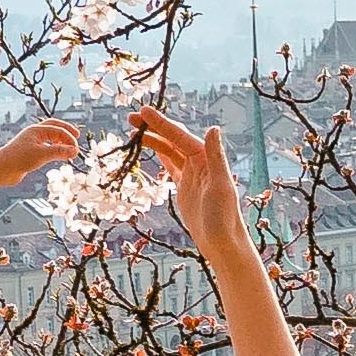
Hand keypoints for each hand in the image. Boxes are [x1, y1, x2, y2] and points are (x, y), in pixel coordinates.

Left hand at [0, 113, 88, 183]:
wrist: (2, 169)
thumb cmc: (19, 159)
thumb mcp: (42, 154)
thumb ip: (60, 152)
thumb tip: (75, 151)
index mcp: (36, 130)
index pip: (58, 129)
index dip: (69, 137)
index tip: (76, 149)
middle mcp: (35, 134)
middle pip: (54, 128)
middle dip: (66, 131)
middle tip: (77, 136)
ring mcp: (32, 143)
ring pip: (51, 138)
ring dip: (61, 142)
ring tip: (69, 149)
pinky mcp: (31, 153)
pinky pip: (47, 148)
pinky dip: (55, 150)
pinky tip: (59, 157)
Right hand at [133, 103, 249, 261]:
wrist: (223, 244)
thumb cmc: (224, 218)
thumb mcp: (220, 186)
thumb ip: (216, 157)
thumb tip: (213, 128)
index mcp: (207, 159)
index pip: (180, 136)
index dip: (161, 123)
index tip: (142, 111)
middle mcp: (201, 162)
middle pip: (173, 138)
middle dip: (153, 127)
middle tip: (131, 117)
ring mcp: (192, 174)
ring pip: (170, 150)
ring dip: (153, 139)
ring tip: (132, 131)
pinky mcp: (185, 187)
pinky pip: (171, 165)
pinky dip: (160, 154)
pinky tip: (150, 147)